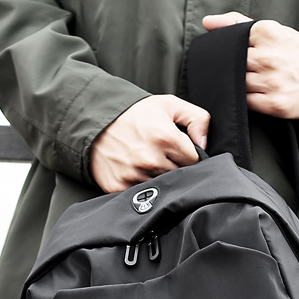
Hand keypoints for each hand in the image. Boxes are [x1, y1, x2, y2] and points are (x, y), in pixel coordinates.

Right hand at [90, 94, 209, 192]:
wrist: (93, 121)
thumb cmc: (134, 114)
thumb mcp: (169, 105)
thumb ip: (197, 119)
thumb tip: (205, 144)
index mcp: (165, 138)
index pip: (194, 161)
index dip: (188, 155)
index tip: (177, 150)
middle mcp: (150, 159)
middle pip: (179, 176)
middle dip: (174, 166)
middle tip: (161, 154)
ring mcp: (133, 175)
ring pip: (161, 187)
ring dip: (158, 177)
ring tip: (147, 161)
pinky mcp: (119, 187)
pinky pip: (141, 194)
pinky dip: (141, 186)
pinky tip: (134, 170)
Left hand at [202, 12, 298, 119]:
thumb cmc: (297, 53)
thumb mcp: (272, 31)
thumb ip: (238, 24)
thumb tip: (207, 22)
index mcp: (266, 33)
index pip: (230, 42)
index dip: (228, 51)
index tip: (235, 55)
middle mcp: (267, 57)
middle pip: (231, 64)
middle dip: (231, 69)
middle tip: (242, 70)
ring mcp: (270, 82)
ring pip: (237, 84)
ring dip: (238, 85)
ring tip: (252, 81)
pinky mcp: (274, 104)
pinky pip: (246, 102)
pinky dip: (246, 99)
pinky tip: (255, 93)